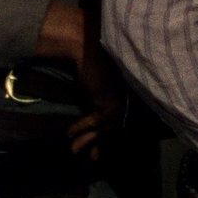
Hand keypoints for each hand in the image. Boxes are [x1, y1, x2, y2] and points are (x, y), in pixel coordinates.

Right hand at [39, 1, 126, 158]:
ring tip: (73, 150)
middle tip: (92, 156)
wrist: (84, 40)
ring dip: (89, 139)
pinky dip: (83, 128)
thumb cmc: (90, 52)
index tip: (98, 149)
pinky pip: (96, 121)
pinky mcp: (109, 100)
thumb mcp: (98, 76)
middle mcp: (128, 94)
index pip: (121, 115)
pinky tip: (69, 132)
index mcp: (128, 87)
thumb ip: (100, 90)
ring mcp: (120, 98)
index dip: (109, 133)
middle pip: (115, 125)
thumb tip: (95, 108)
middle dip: (101, 141)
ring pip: (106, 127)